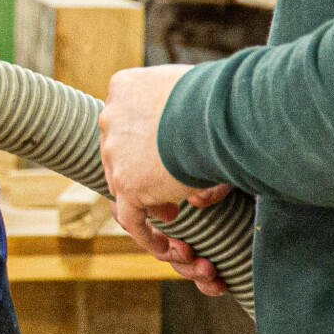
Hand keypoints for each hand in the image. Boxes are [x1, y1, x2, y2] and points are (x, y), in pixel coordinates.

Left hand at [98, 64, 231, 297]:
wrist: (216, 112)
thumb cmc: (222, 99)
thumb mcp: (200, 99)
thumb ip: (191, 127)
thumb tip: (196, 180)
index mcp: (125, 87)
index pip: (126, 120)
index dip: (144, 144)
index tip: (166, 159)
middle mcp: (111, 116)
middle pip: (121, 154)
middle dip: (144, 175)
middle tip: (171, 196)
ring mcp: (114, 151)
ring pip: (123, 186)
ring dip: (148, 204)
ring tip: (173, 214)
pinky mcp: (126, 183)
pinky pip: (132, 218)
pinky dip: (150, 235)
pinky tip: (173, 246)